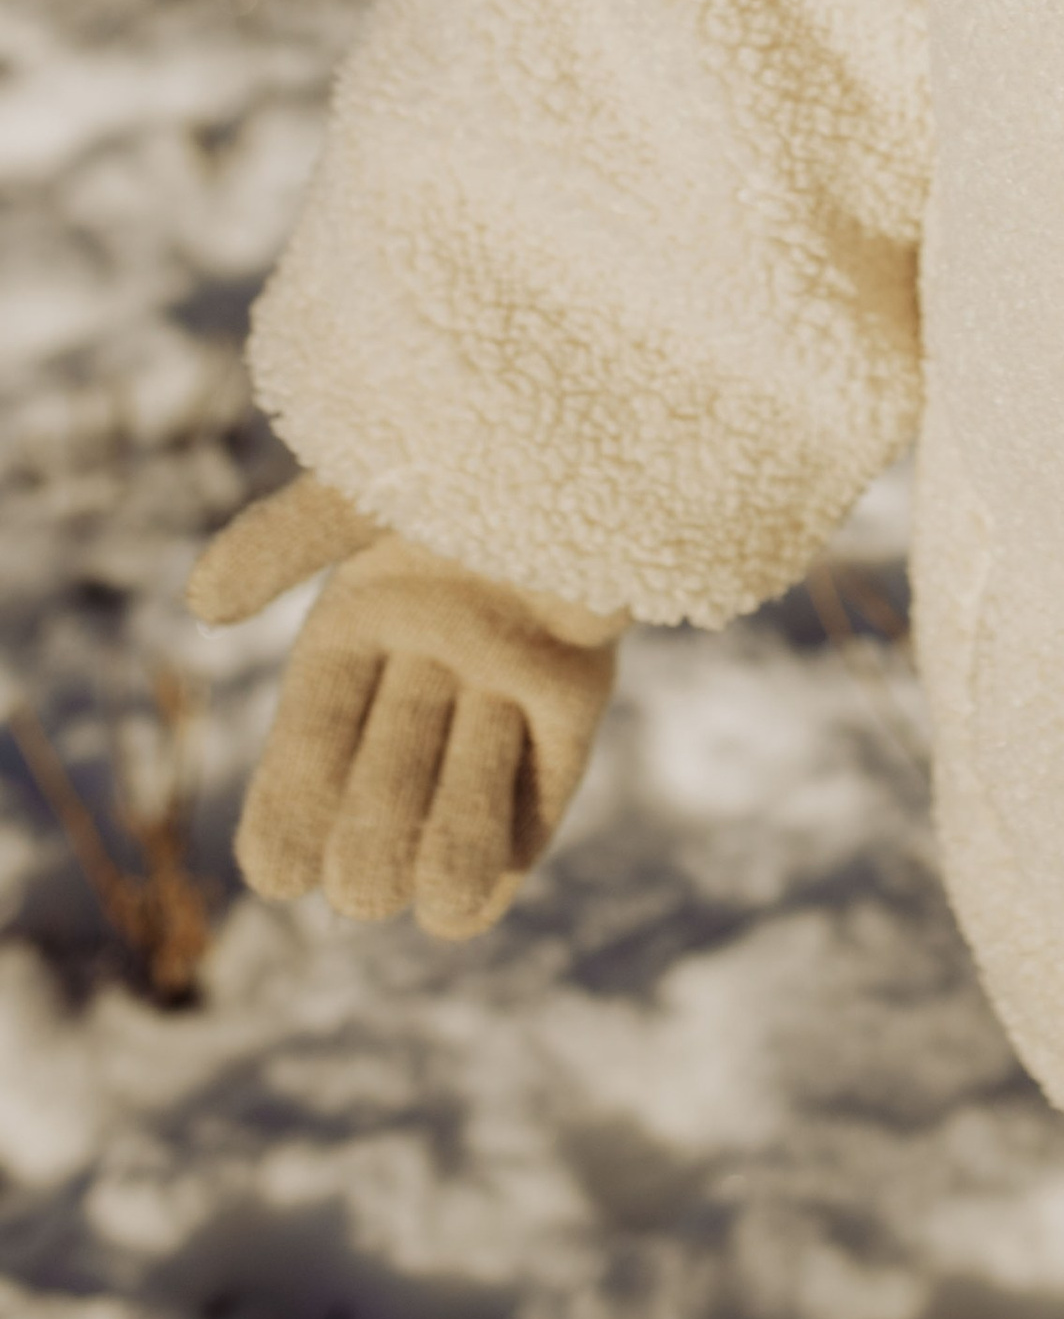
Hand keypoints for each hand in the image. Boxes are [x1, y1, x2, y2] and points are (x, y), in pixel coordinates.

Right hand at [189, 477, 620, 938]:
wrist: (605, 418)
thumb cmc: (470, 436)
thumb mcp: (369, 479)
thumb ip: (291, 538)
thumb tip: (202, 603)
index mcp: (360, 620)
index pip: (312, 735)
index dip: (291, 804)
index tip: (276, 871)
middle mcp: (426, 662)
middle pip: (387, 775)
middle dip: (378, 828)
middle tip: (364, 883)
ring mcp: (502, 678)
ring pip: (465, 783)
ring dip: (451, 838)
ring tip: (436, 897)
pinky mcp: (575, 688)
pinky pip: (542, 784)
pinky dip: (514, 842)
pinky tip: (480, 900)